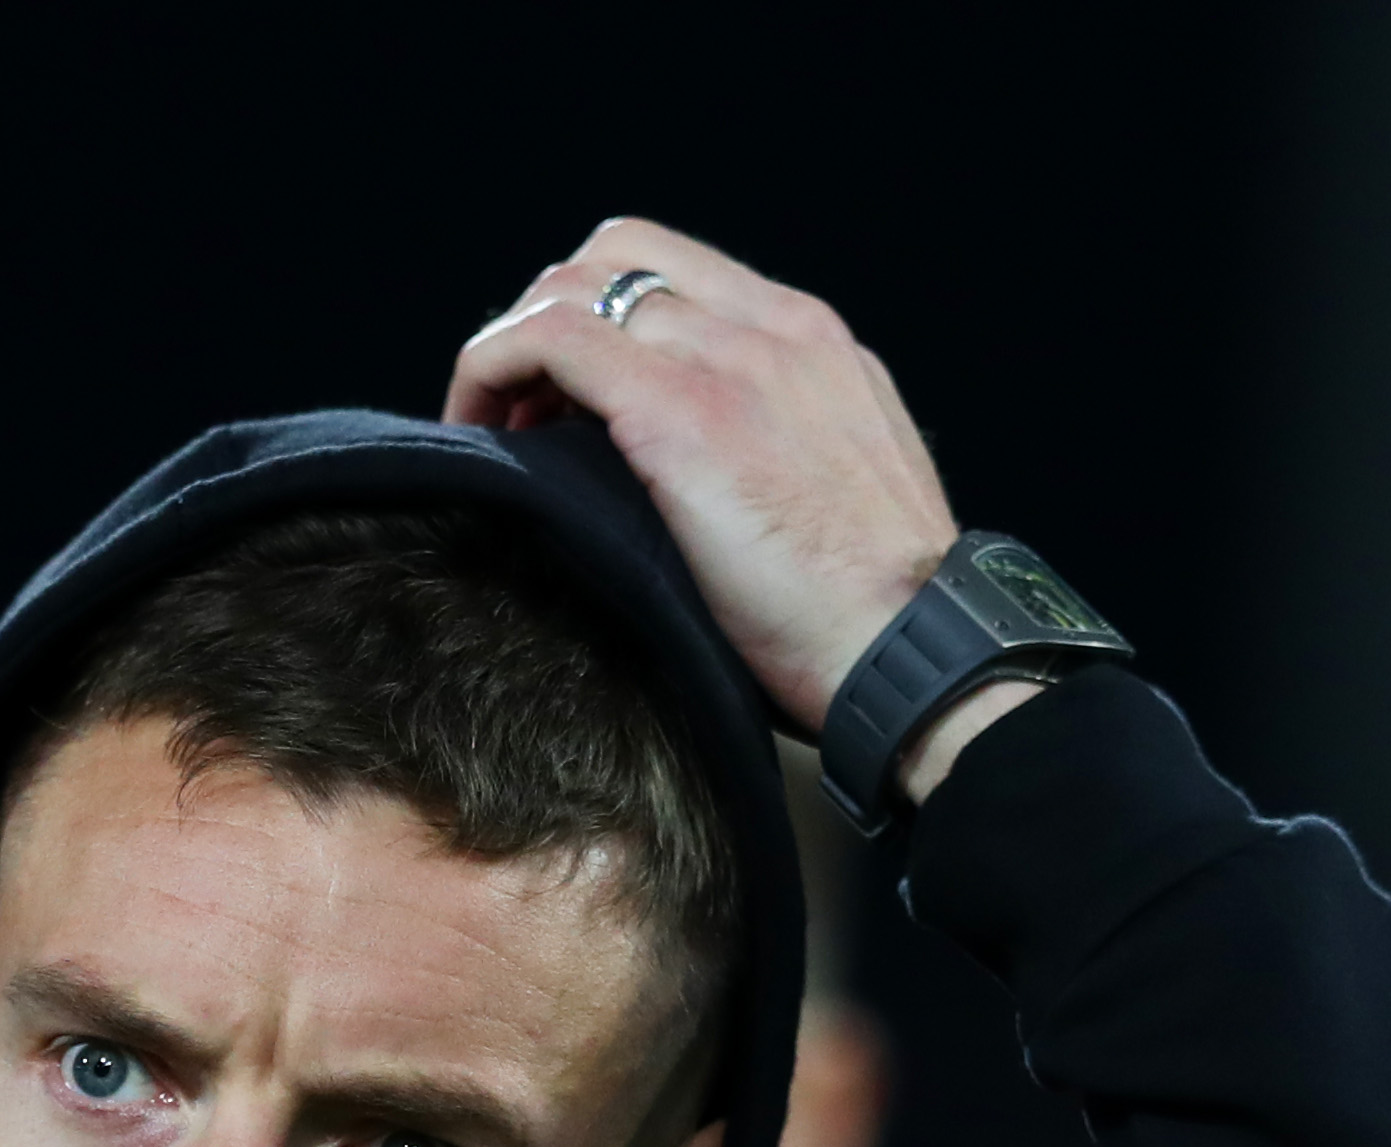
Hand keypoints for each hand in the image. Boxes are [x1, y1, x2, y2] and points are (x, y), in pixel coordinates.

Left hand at [446, 219, 1031, 794]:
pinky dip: (492, 369)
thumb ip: (781, 440)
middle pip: (616, 254)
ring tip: (494, 434)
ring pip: (571, 286)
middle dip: (548, 315)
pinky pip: (551, 338)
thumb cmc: (871, 609)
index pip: (677, 272)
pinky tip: (479, 433)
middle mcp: (771, 326)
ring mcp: (729, 359)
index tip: (565, 400)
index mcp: (810, 339)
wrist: (911, 648)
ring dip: (510, 352)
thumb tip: (704, 465)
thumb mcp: (841, 484)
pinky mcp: (682, 411)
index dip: (601, 316)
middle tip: (519, 411)